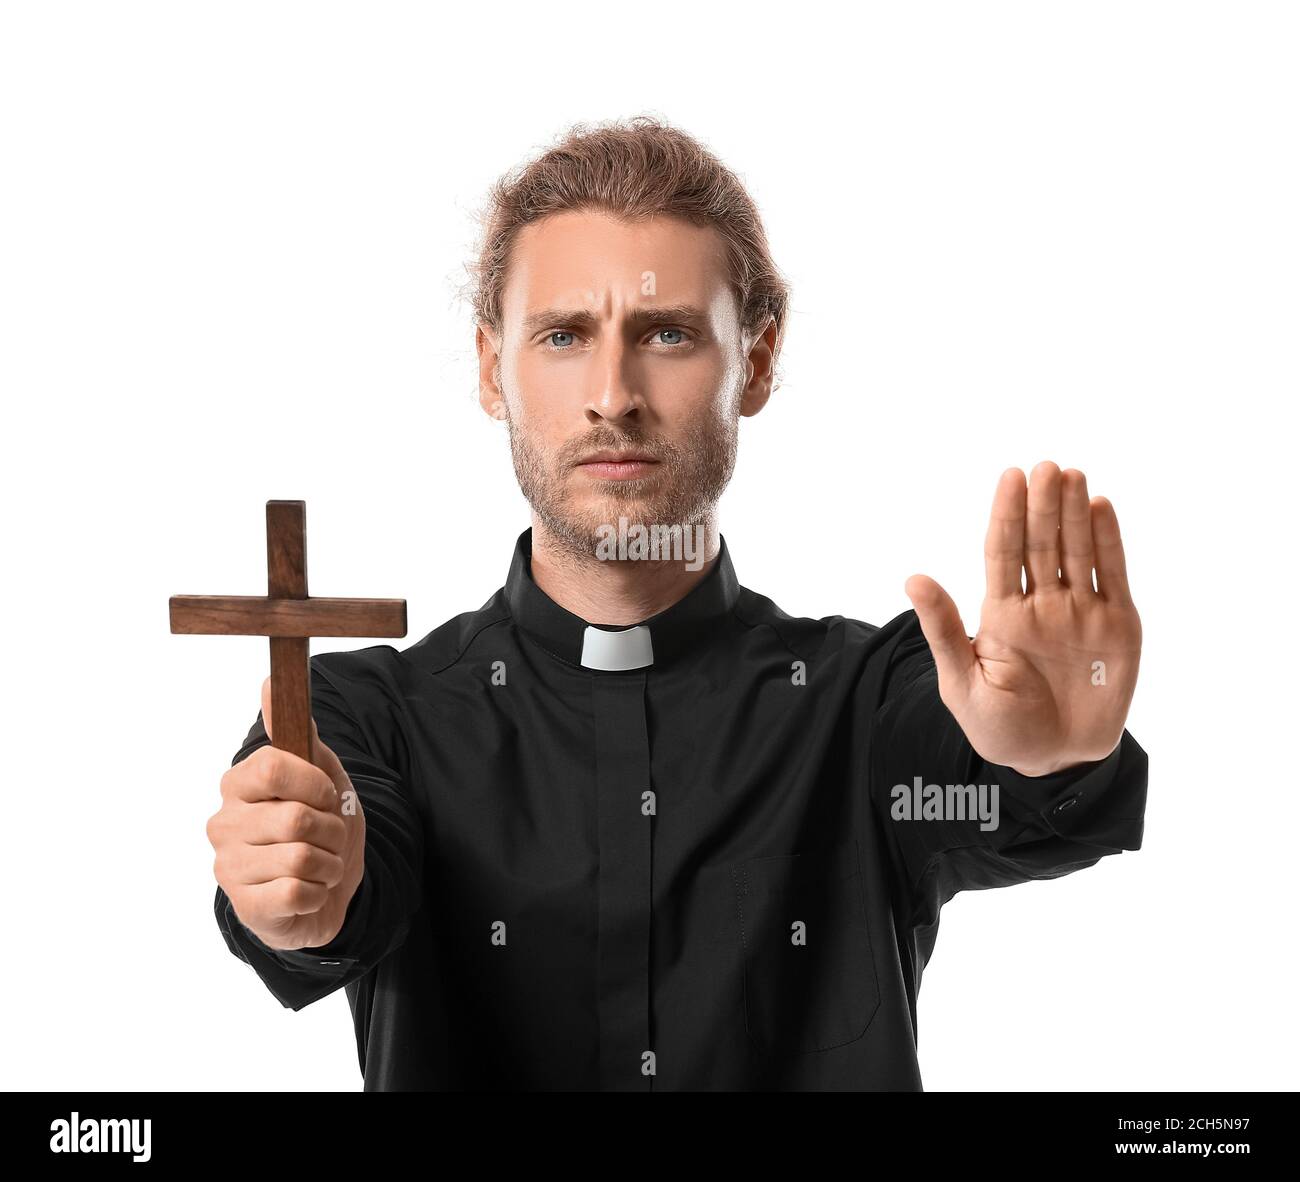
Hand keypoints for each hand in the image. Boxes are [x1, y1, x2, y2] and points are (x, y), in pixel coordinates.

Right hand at [206, 676, 366, 949]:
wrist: (329, 889)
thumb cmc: (321, 827)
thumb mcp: (322, 776)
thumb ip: (299, 736)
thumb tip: (269, 683)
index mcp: (238, 785)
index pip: (273, 767)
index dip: (314, 784)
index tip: (325, 795)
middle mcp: (223, 824)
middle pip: (296, 817)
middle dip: (332, 829)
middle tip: (328, 836)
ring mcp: (229, 867)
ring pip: (300, 857)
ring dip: (329, 863)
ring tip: (321, 863)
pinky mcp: (244, 907)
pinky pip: (296, 892)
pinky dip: (319, 891)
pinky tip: (309, 890)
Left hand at [904, 462, 1140, 776]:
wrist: (1051, 762)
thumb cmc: (998, 726)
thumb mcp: (962, 682)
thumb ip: (944, 630)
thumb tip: (913, 579)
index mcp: (1001, 614)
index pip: (1002, 552)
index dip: (1006, 515)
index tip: (1011, 477)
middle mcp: (1040, 604)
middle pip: (1041, 544)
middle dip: (1043, 505)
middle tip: (1047, 466)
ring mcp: (1079, 612)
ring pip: (1076, 551)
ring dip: (1075, 513)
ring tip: (1072, 475)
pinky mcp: (1117, 626)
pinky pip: (1111, 576)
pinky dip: (1108, 543)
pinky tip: (1102, 507)